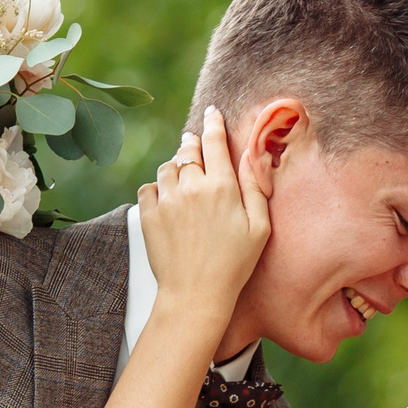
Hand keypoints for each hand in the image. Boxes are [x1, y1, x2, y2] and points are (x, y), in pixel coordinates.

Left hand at [136, 105, 269, 321]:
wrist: (195, 294)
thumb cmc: (234, 265)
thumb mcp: (259, 228)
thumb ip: (255, 187)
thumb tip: (250, 155)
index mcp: (221, 187)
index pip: (214, 142)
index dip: (213, 123)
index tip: (212, 113)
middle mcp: (191, 187)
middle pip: (187, 149)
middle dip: (192, 143)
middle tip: (195, 143)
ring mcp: (167, 200)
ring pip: (167, 167)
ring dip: (175, 167)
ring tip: (183, 179)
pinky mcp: (148, 215)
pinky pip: (149, 188)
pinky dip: (157, 188)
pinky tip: (167, 199)